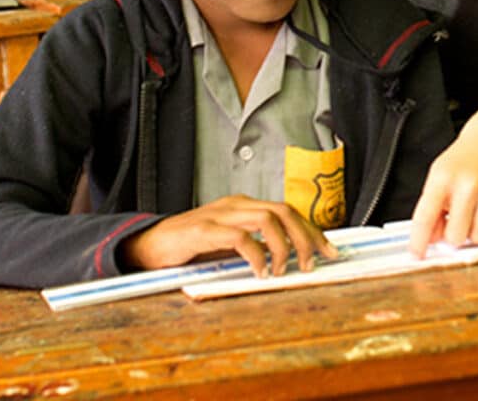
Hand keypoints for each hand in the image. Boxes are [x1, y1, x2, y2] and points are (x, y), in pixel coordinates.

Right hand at [119, 195, 338, 277]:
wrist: (148, 245)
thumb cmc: (190, 247)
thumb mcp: (228, 244)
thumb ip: (253, 245)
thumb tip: (288, 260)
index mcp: (244, 206)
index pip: (288, 211)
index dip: (311, 230)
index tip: (329, 251)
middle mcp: (236, 205)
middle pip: (284, 211)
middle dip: (305, 237)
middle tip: (312, 264)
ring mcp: (220, 214)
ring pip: (267, 219)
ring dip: (283, 246)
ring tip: (283, 270)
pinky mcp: (204, 230)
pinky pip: (240, 237)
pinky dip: (256, 255)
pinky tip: (259, 272)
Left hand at [408, 112, 477, 258]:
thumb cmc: (464, 160)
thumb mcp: (439, 177)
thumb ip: (432, 208)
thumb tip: (431, 240)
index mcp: (443, 178)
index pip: (425, 217)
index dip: (419, 240)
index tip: (417, 254)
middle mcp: (467, 183)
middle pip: (456, 236)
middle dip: (454, 234)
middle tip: (456, 220)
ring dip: (475, 230)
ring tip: (475, 209)